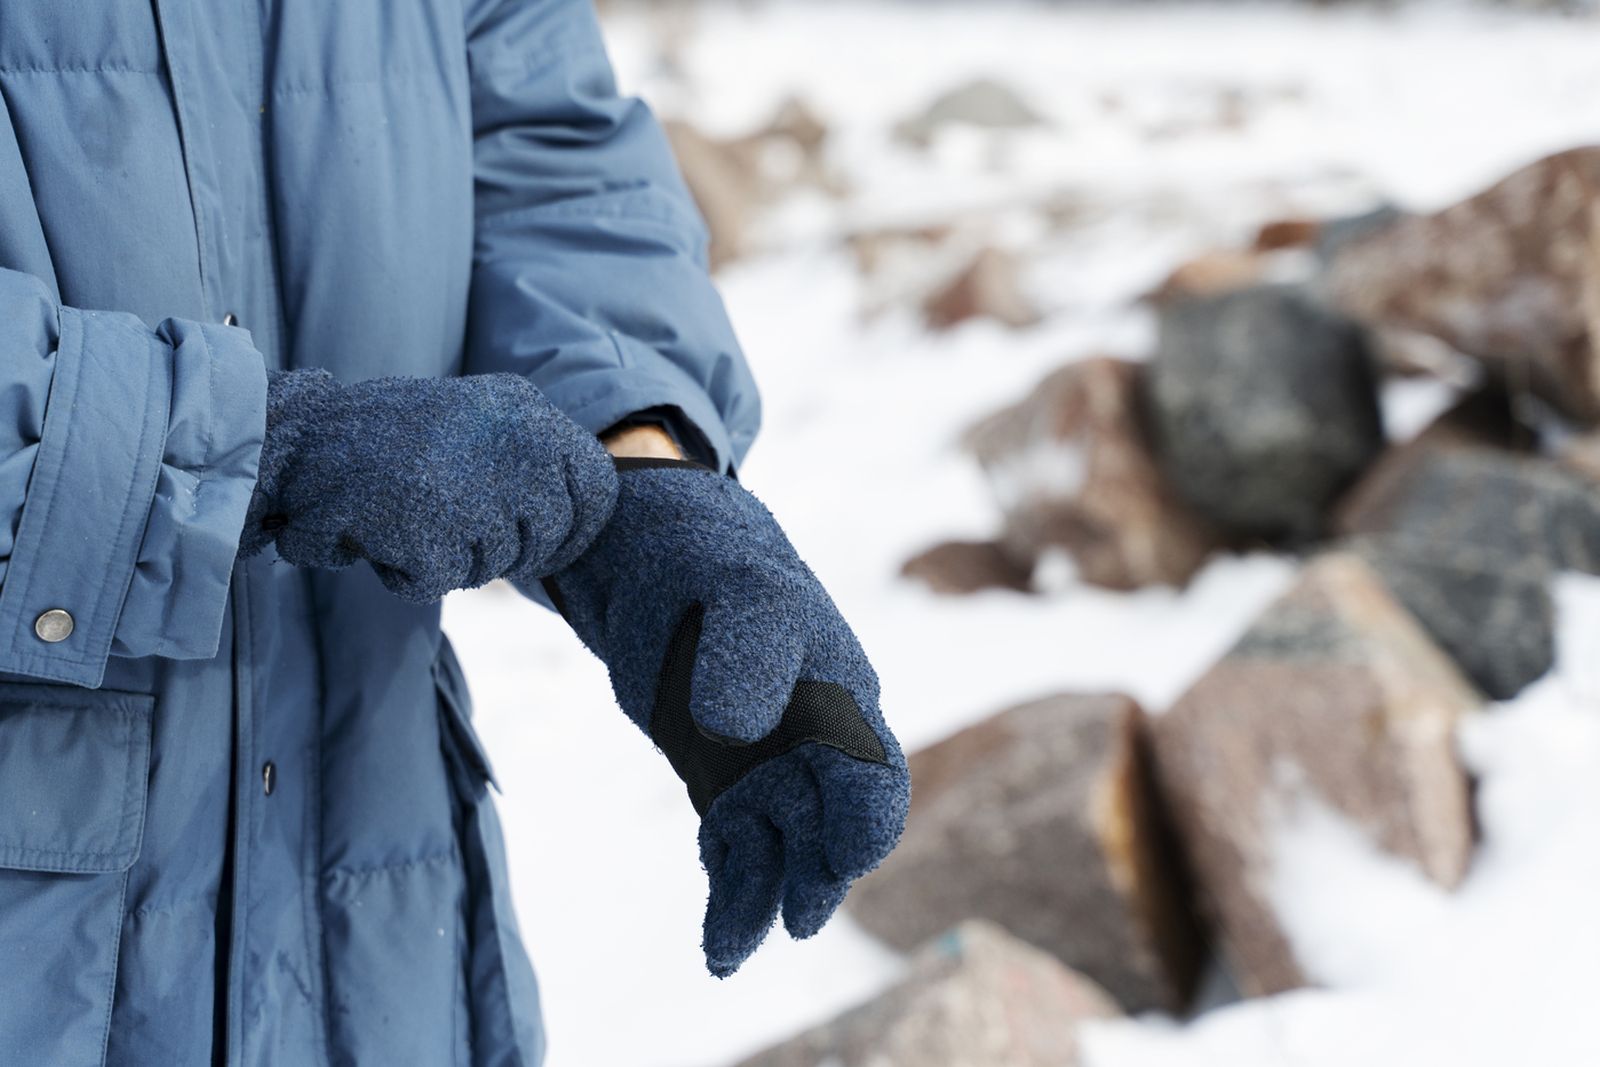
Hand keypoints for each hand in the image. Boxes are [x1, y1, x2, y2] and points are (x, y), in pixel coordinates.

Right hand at [241, 370, 617, 601]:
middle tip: (452, 525)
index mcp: (521, 407)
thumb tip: (570, 519)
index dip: (575, 523)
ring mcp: (476, 489)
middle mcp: (513, 442)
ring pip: (495, 561)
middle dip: (510, 547)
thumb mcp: (466, 420)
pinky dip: (407, 569)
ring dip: (450, 555)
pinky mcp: (435, 533)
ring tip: (402, 513)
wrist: (290, 436)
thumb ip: (518, 455)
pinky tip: (378, 535)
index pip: (595, 483)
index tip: (550, 539)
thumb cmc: (377, 434)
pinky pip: (440, 577)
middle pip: (551, 533)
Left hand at [540, 459, 909, 975]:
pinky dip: (731, 898)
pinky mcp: (719, 788)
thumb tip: (739, 729)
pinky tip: (719, 943)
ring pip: (784, 854)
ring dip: (766, 901)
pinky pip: (737, 856)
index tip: (841, 859)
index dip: (866, 821)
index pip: (874, 775)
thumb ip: (747, 650)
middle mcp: (814, 743)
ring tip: (728, 949)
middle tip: (788, 919)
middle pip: (834, 832)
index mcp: (840, 695)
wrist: (648, 554)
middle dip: (817, 878)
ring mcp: (766, 769)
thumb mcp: (735, 588)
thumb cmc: (710, 559)